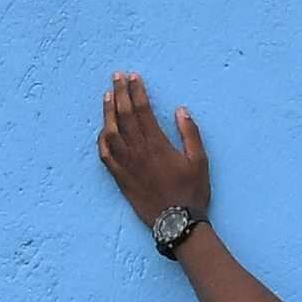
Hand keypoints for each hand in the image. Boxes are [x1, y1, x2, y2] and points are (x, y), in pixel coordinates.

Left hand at [99, 74, 210, 238]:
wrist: (176, 223)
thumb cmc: (192, 192)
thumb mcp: (200, 161)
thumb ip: (190, 134)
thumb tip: (181, 110)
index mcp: (158, 145)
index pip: (142, 110)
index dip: (136, 91)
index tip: (133, 77)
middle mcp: (138, 152)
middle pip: (124, 116)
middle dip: (120, 93)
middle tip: (116, 77)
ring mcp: (126, 165)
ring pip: (111, 132)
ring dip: (108, 112)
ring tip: (107, 96)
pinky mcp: (120, 178)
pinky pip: (105, 155)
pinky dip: (101, 139)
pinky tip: (102, 129)